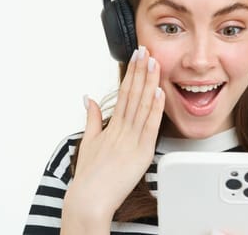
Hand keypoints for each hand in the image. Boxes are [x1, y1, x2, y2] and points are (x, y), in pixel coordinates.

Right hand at [61, 46, 164, 233]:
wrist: (90, 198)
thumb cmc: (89, 175)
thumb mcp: (88, 142)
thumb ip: (92, 119)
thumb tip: (88, 99)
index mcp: (112, 126)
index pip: (124, 92)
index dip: (131, 72)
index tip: (136, 56)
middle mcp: (122, 130)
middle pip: (134, 93)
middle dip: (141, 70)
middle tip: (147, 50)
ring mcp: (132, 140)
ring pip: (143, 106)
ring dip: (150, 83)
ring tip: (155, 63)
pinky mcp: (141, 153)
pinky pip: (150, 127)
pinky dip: (156, 109)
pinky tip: (159, 92)